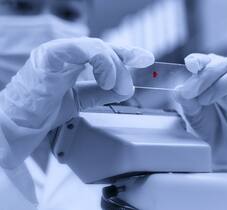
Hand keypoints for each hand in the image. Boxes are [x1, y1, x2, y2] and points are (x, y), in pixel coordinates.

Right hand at [0, 37, 154, 128]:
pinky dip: (100, 63)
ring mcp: (57, 53)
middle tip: (132, 80)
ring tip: (116, 85)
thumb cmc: (41, 112)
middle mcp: (65, 54)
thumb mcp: (79, 101)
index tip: (144, 59)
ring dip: (113, 65)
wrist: (16, 126)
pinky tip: (105, 80)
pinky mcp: (49, 56)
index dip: (125, 53)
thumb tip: (126, 89)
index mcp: (72, 62)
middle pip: (104, 47)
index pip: (104, 52)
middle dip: (124, 60)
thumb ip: (100, 93)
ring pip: (96, 46)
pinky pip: (80, 49)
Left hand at [174, 53, 226, 169]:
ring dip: (219, 86)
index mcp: (210, 73)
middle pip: (221, 64)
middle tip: (192, 91)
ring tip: (205, 101)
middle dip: (205, 76)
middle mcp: (226, 75)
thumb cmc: (206, 122)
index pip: (206, 60)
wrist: (220, 143)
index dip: (198, 60)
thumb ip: (186, 101)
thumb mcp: (191, 113)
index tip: (191, 64)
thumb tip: (178, 90)